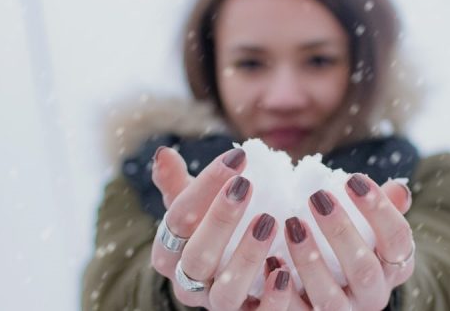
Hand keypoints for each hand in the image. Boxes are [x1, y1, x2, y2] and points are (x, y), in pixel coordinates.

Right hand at [149, 146, 300, 309]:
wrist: (235, 281)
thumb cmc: (214, 233)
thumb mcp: (194, 210)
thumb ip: (178, 185)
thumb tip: (164, 153)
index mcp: (170, 253)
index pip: (177, 221)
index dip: (204, 188)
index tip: (237, 158)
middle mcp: (189, 284)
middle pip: (195, 258)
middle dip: (219, 220)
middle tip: (245, 185)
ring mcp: (218, 306)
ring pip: (225, 294)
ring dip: (246, 257)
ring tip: (269, 221)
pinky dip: (272, 299)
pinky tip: (286, 271)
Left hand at [283, 174, 414, 310]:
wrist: (325, 288)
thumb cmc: (351, 245)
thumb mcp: (372, 229)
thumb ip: (385, 208)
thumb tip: (399, 189)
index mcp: (394, 267)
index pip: (397, 239)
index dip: (379, 209)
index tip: (354, 179)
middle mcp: (373, 295)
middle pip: (364, 269)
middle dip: (341, 232)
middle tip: (317, 198)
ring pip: (330, 299)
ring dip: (309, 261)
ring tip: (292, 225)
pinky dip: (283, 291)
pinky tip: (271, 261)